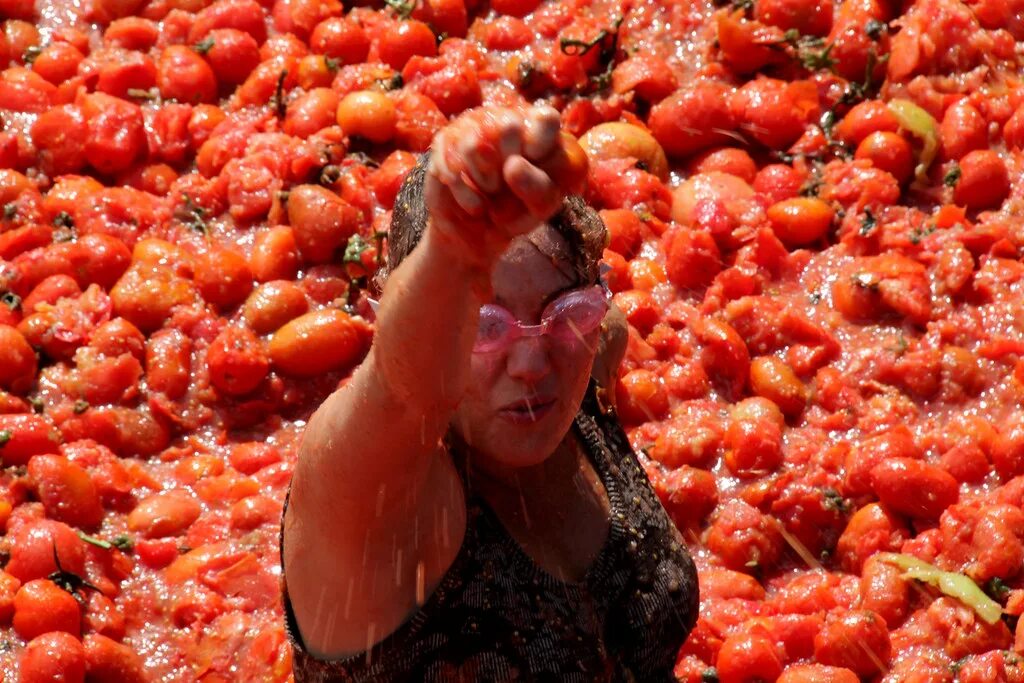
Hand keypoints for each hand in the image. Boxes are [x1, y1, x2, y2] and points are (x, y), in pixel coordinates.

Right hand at [424, 105, 586, 269]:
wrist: (477, 229)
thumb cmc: (517, 211)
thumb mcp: (539, 206)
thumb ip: (537, 186)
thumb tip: (512, 164)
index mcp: (539, 131)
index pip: (546, 119)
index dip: (540, 142)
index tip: (535, 165)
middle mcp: (505, 119)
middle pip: (509, 126)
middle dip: (508, 166)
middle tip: (510, 185)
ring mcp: (472, 126)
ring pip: (474, 145)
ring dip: (485, 182)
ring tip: (491, 196)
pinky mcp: (444, 141)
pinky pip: (451, 163)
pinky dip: (465, 193)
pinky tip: (475, 205)